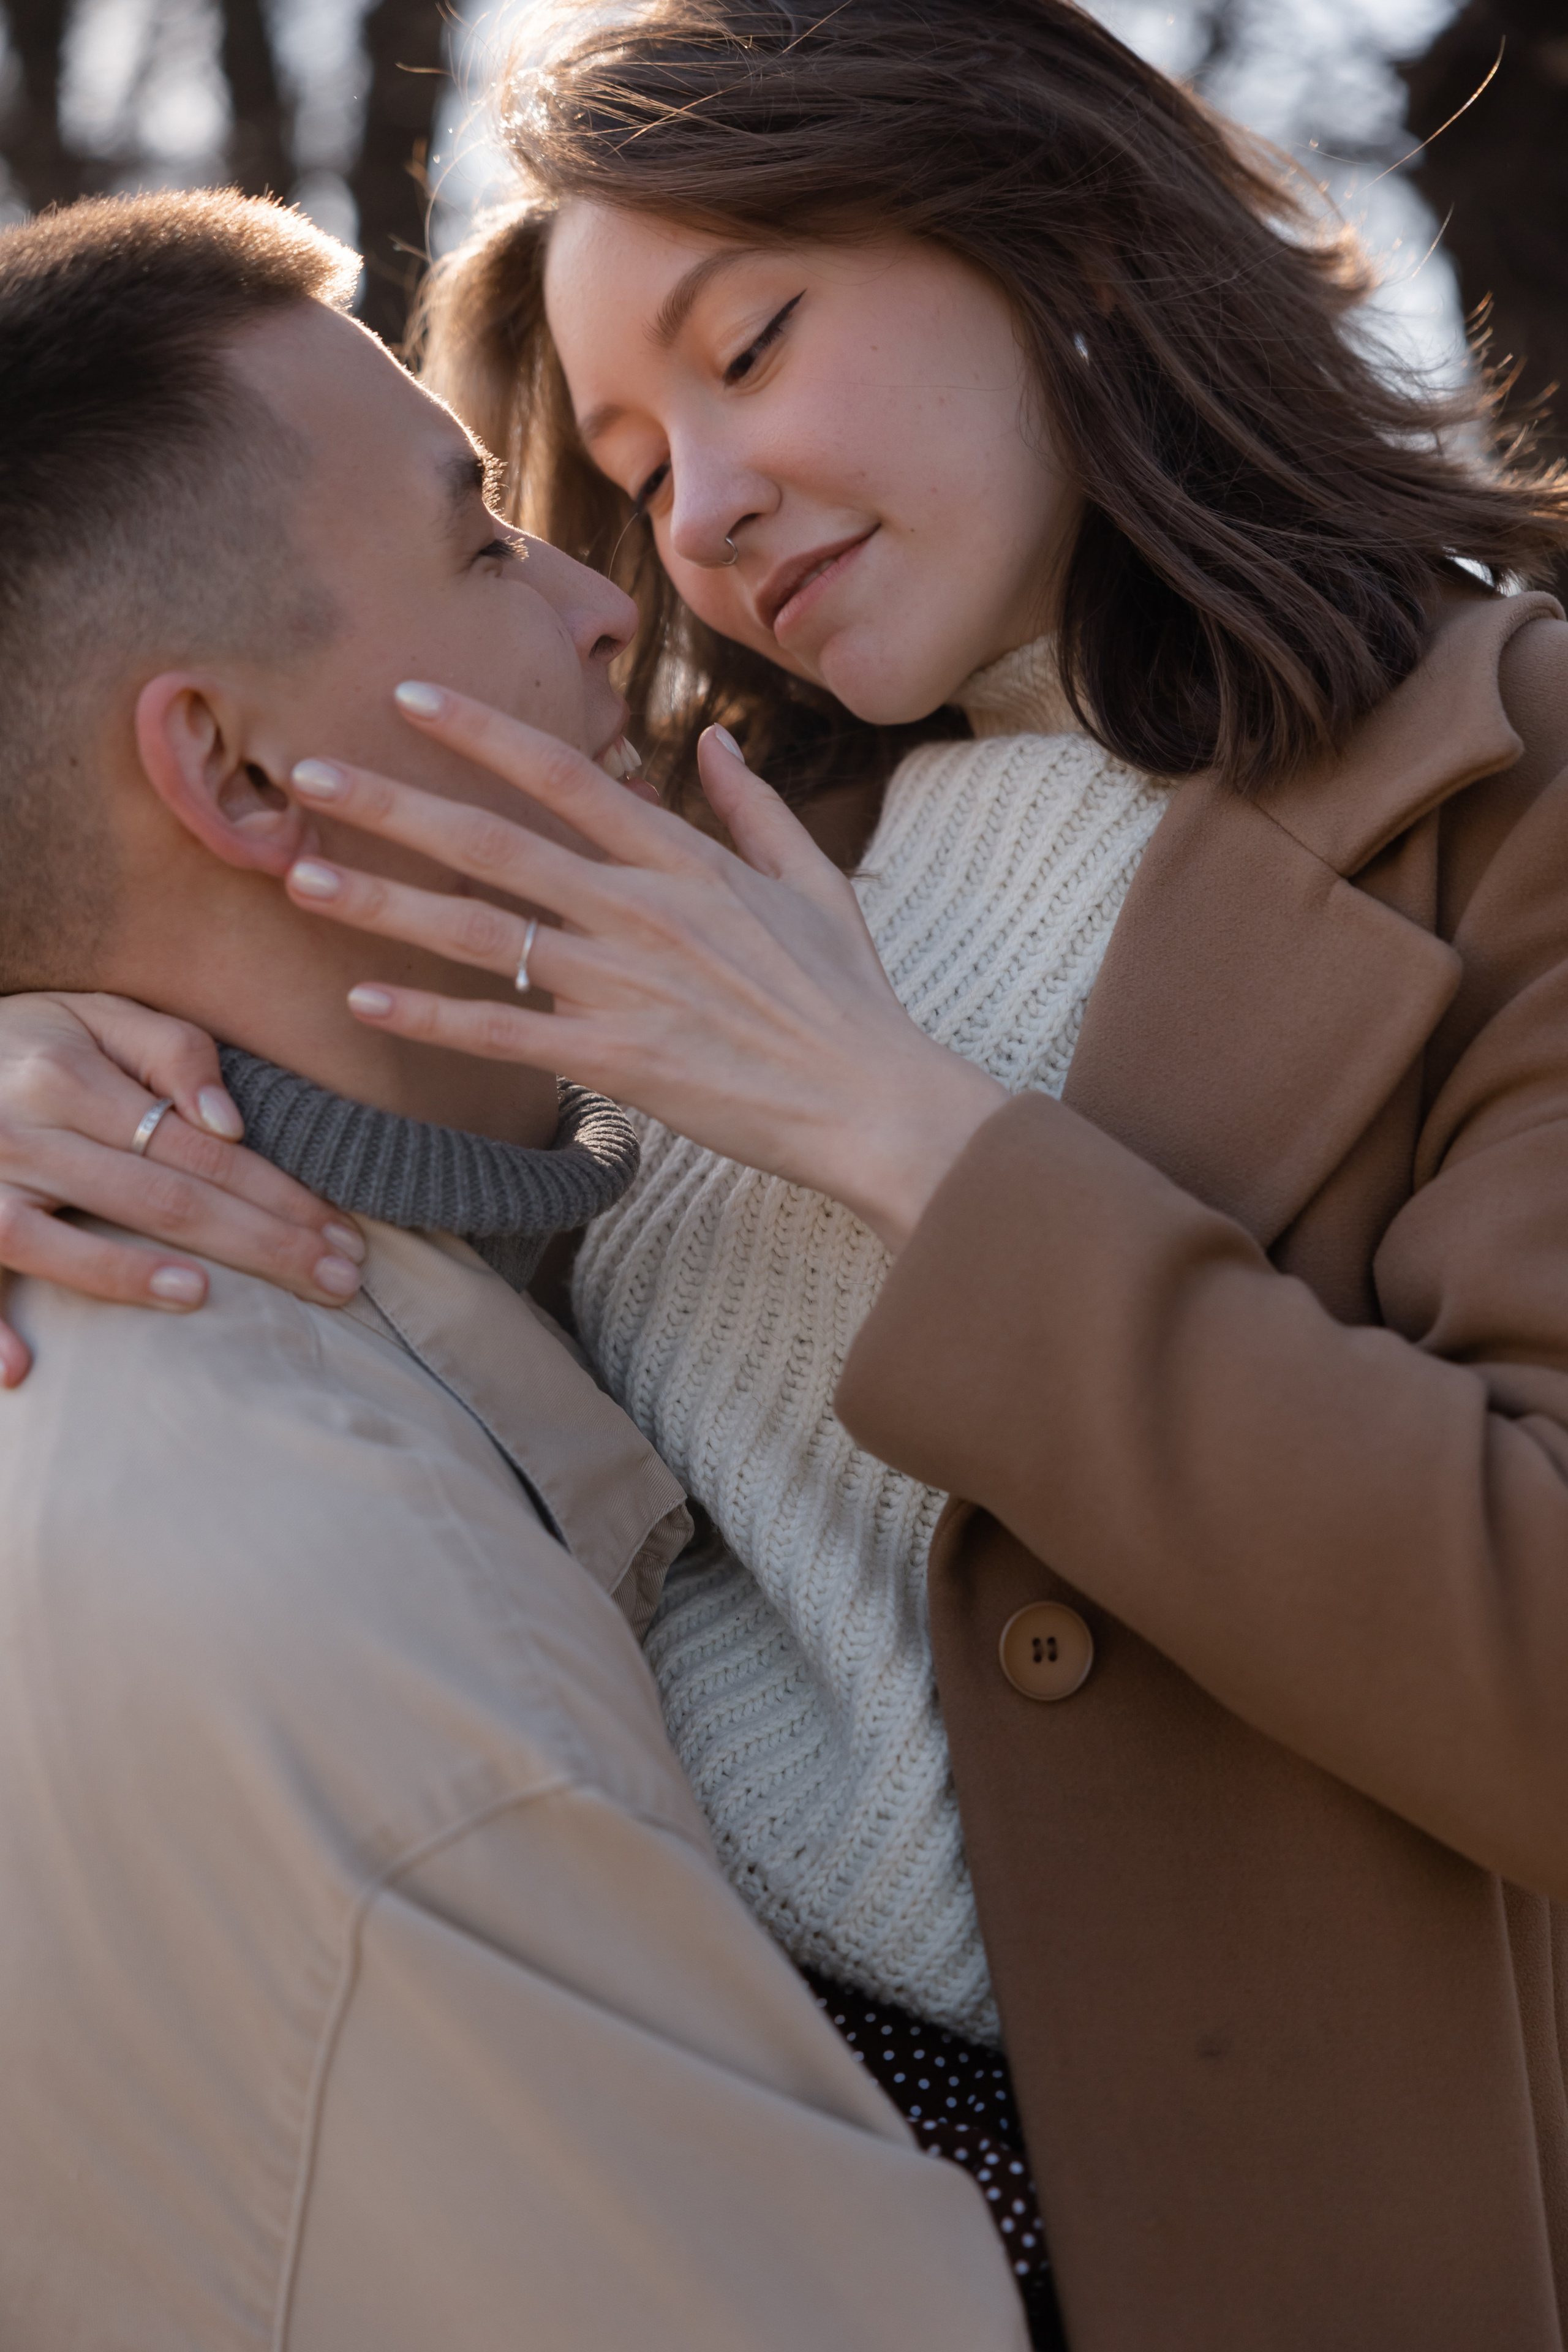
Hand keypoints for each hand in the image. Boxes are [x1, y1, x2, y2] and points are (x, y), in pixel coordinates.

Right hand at [0, 995, 365, 1386]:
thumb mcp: (101, 1016)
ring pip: (62, 1243)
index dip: (281, 1197)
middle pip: (160, 1200)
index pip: (201, 1150)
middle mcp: (23, 1132)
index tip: (344, 1237)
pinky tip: (24, 1369)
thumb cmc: (32, 1042)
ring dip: (135, 1278)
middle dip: (259, 1247)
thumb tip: (229, 1123)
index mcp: (69, 1076)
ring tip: (211, 1299)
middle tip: (337, 1285)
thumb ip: (174, 1052)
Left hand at [284, 686, 1007, 1253]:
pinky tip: (364, 997)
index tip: (408, 693)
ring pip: (480, 933)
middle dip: (392, 804)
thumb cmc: (846, 996)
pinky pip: (503, 1032)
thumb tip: (713, 740)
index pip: (566, 773)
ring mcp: (624, 984)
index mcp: (685, 860)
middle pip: (494, 842)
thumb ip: (754, 807)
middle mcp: (642, 910)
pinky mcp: (617, 1060)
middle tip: (305, 774)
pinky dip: (430, 1016)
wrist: (873, 1100)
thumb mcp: (814, 882)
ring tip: (300, 878)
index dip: (481, 729)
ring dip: (383, 904)